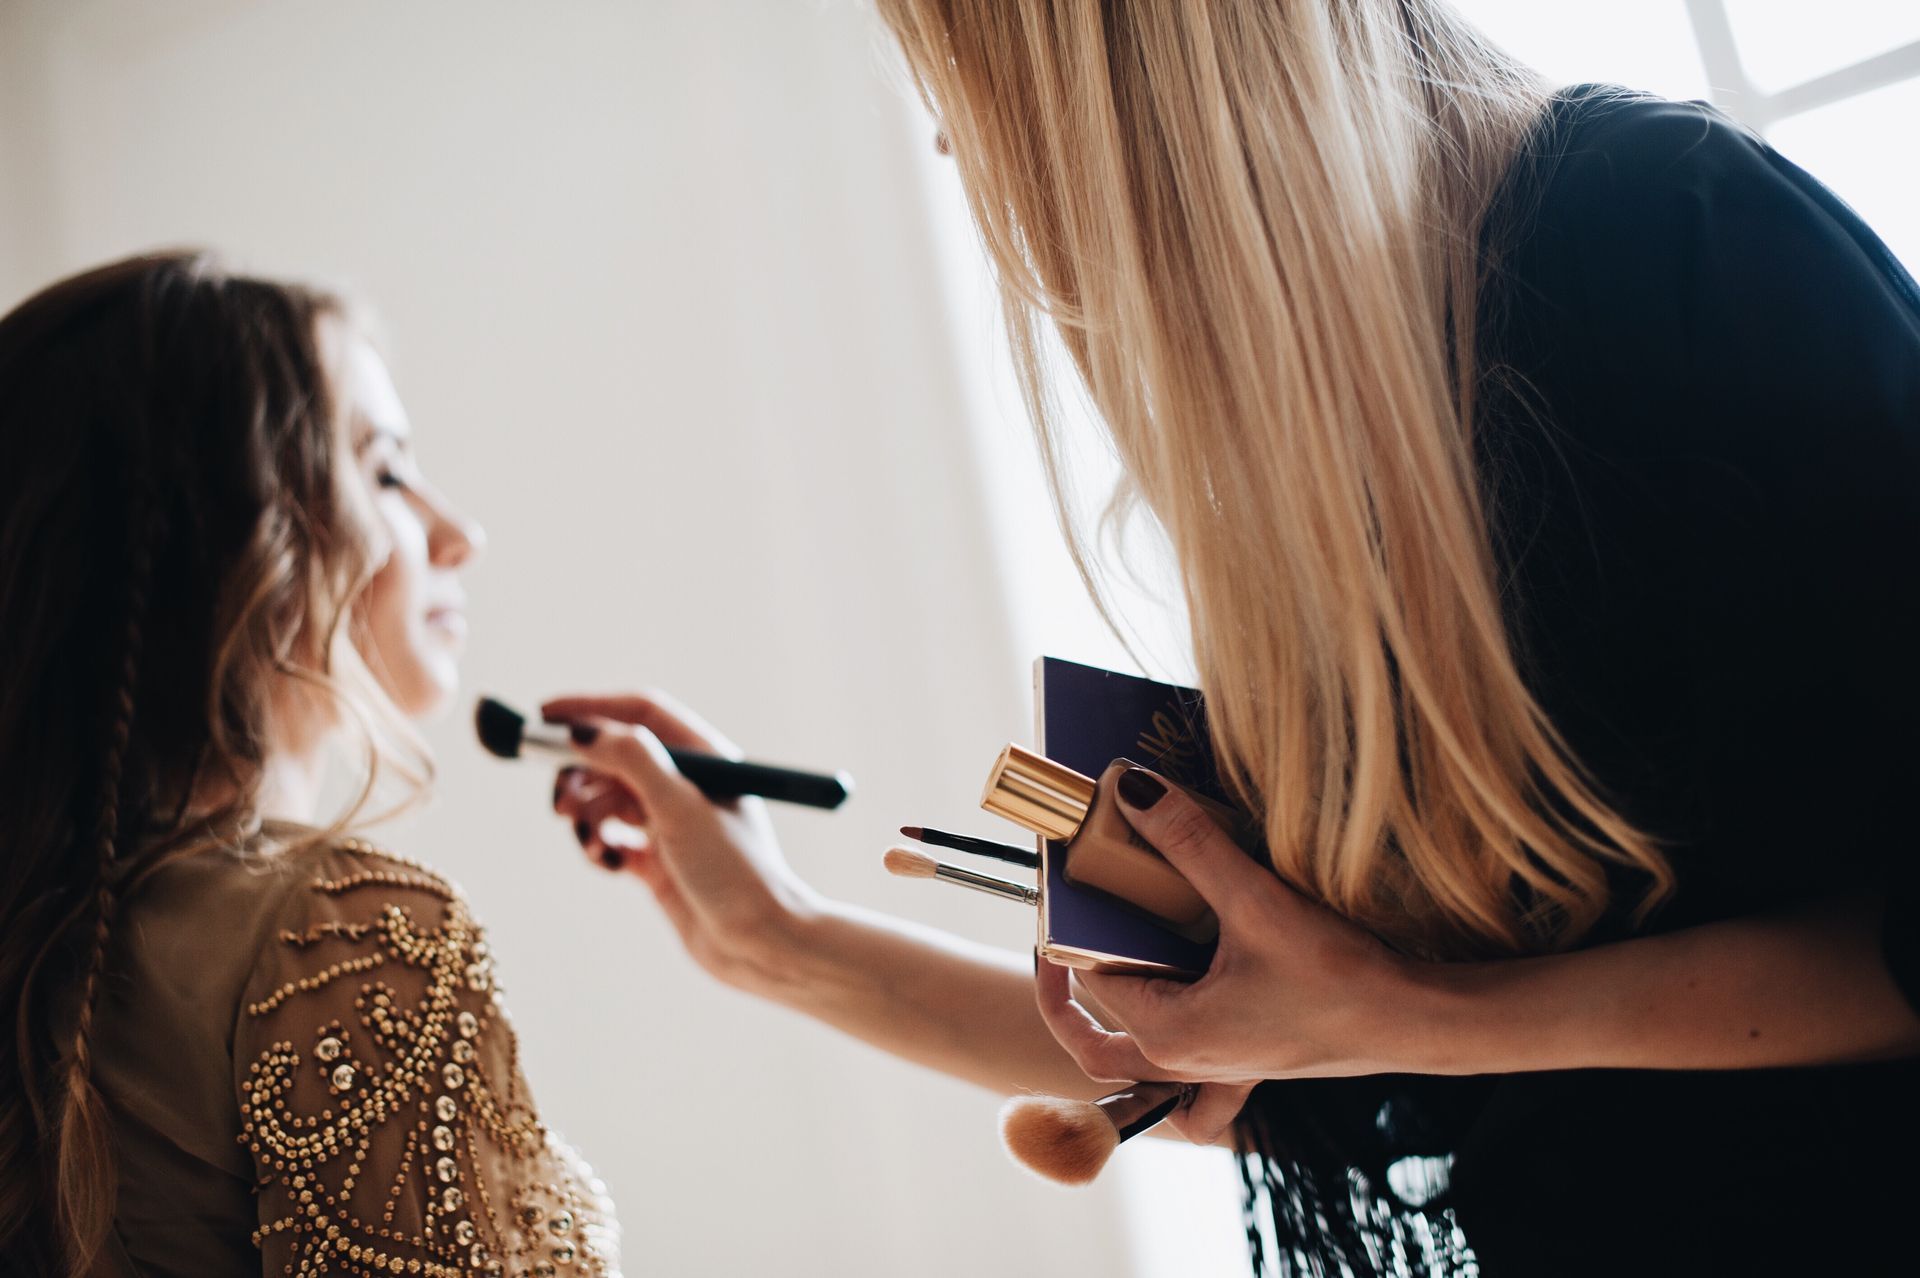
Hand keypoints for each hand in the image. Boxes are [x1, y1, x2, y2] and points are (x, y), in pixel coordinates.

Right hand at [545, 691, 823, 993]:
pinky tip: (608, 864)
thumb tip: (581, 731)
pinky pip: (610, 840)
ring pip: (606, 800)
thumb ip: (632, 761)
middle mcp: (687, 784)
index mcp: (704, 757)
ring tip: (588, 841)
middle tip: (559, 803)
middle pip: (615, 757)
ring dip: (586, 816)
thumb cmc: (735, 871)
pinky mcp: (657, 861)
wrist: (760, 945)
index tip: (544, 716)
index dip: (591, 708)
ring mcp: (671, 823)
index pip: (639, 713)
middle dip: (580, 774)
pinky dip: (598, 847)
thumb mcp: (680, 807)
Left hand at [1033, 767, 1422, 1143]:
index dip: (1064, 940)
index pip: (1090, 982)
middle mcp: (1183, 1063)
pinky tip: (1175, 1041)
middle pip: (1095, 1039)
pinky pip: (1191, 1096)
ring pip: (1134, 1070)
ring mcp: (1216, 1072)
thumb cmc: (1339, 976)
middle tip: (1057, 945)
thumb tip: (1132, 789)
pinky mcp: (1249, 1065)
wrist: (1414, 1023)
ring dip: (1106, 1034)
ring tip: (1100, 981)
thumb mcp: (1256, 900)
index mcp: (1168, 1033)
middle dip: (1065, 997)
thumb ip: (1190, 842)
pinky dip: (1168, 1084)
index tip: (1058, 895)